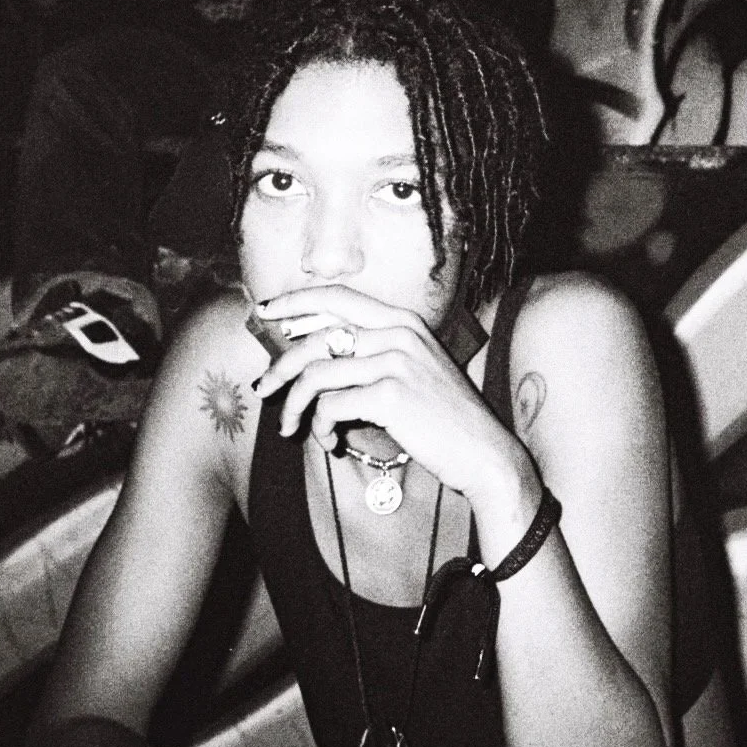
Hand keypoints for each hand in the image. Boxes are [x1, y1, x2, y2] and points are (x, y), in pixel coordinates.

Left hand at [253, 285, 535, 509]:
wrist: (483, 450)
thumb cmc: (443, 415)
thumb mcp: (413, 368)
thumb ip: (373, 352)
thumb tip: (312, 353)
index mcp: (403, 320)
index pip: (337, 296)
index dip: (295, 301)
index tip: (265, 312)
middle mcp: (398, 333)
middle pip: (315, 337)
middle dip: (280, 365)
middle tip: (264, 389)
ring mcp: (395, 362)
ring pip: (315, 374)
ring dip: (294, 405)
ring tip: (290, 427)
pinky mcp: (390, 395)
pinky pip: (330, 406)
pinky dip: (320, 427)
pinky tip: (330, 442)